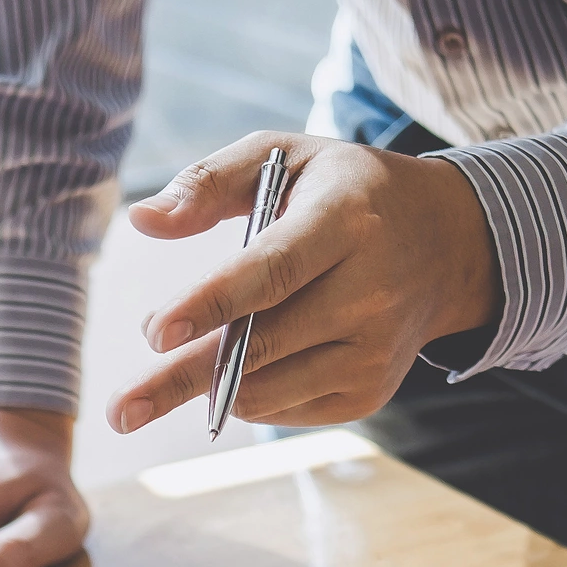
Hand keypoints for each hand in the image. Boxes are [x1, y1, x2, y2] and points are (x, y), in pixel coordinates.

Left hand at [105, 134, 498, 433]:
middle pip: (262, 346)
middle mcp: (370, 292)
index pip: (273, 271)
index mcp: (347, 220)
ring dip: (207, 384)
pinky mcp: (369, 392)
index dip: (212, 304)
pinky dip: (245, 394)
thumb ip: (210, 182)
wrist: (445, 245)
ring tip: (169, 366)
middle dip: (183, 378)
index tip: (154, 332)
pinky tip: (237, 365)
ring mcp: (373, 352)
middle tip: (121, 409)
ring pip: (268, 388)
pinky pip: (283, 409)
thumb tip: (142, 222)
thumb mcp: (284, 157)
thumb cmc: (341, 192)